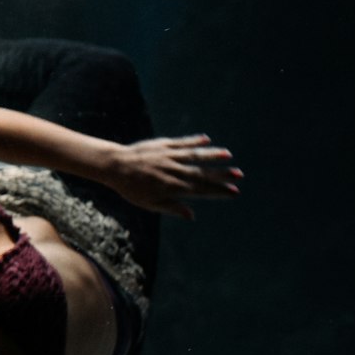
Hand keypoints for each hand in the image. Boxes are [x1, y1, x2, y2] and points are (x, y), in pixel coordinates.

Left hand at [111, 134, 241, 220]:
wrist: (115, 166)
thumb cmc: (131, 188)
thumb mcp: (150, 204)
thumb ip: (172, 208)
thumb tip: (191, 216)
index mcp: (172, 187)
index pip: (201, 190)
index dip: (218, 191)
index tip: (234, 192)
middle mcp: (174, 171)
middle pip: (202, 173)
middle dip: (222, 175)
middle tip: (239, 175)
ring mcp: (169, 157)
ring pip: (195, 156)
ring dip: (212, 155)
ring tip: (228, 155)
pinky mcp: (163, 145)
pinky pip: (181, 143)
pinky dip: (194, 141)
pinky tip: (206, 139)